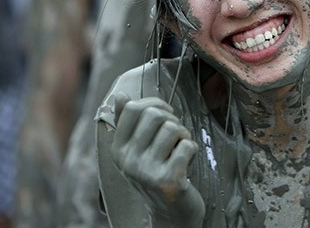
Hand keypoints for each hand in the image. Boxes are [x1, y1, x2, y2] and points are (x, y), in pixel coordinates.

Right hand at [110, 93, 204, 225]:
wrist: (170, 214)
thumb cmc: (156, 173)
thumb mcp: (137, 150)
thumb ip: (128, 123)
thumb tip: (119, 95)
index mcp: (118, 149)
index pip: (132, 108)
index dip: (154, 104)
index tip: (164, 115)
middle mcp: (128, 160)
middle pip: (154, 114)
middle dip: (172, 119)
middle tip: (175, 135)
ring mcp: (147, 171)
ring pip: (173, 128)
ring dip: (183, 135)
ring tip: (180, 149)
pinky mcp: (168, 180)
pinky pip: (187, 146)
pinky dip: (192, 149)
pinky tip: (186, 162)